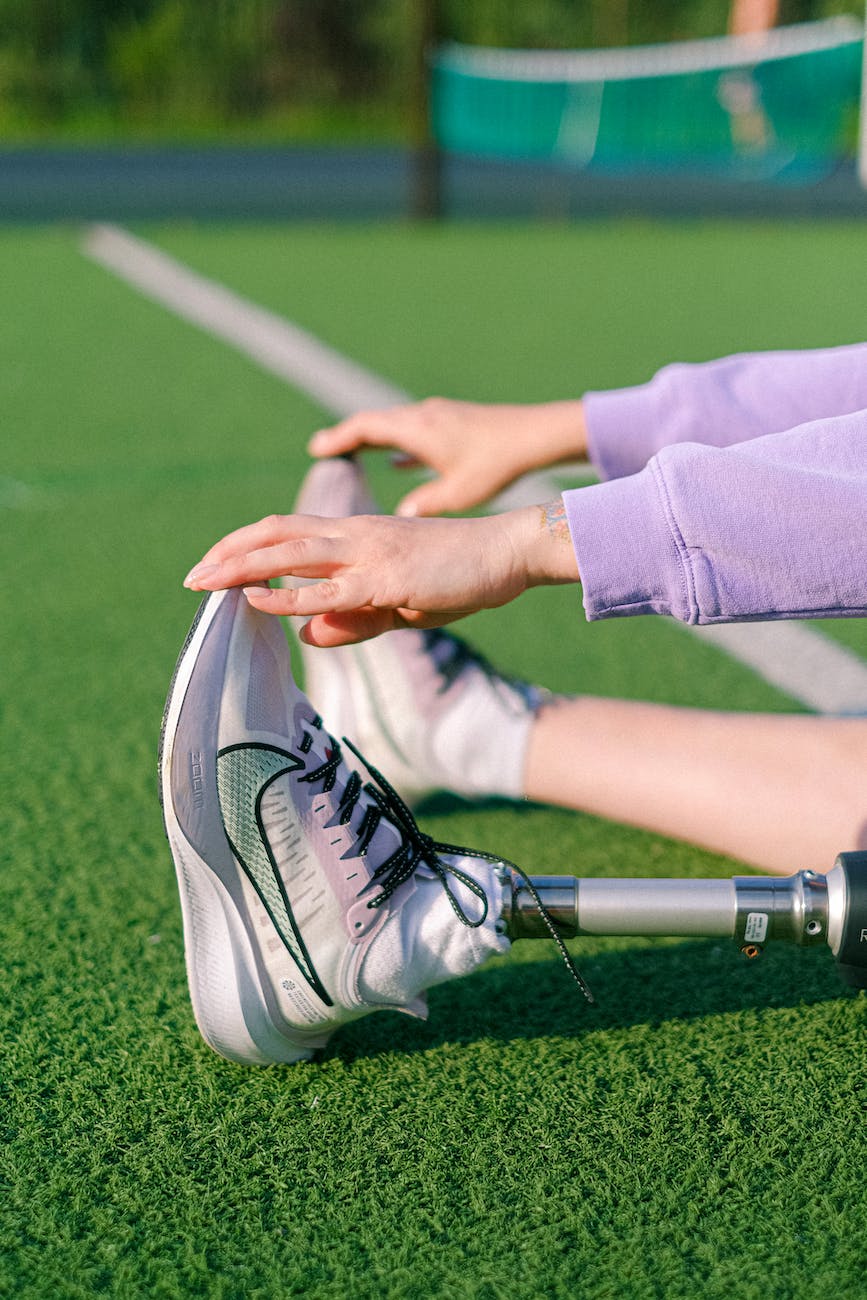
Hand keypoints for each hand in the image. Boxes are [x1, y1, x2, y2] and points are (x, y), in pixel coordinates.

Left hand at [184, 500, 579, 646]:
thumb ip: (353, 618)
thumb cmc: (458, 577)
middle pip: (274, 533)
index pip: (287, 531)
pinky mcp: (384, 577)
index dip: (246, 545)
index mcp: (356, 534)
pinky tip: (254, 600)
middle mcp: (354, 534)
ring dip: (240, 566)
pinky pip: (325, 588)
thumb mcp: (398, 605)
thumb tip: (304, 634)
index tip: (213, 566)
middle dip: (227, 554)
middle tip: (190, 576)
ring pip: (289, 552)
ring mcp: (367, 552)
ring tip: (202, 580)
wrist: (505, 553)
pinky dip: (285, 593)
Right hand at [307, 397, 587, 516]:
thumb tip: (401, 517)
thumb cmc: (496, 464)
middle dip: (347, 437)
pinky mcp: (455, 425)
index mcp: (417, 429)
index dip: (338, 439)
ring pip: (396, 427)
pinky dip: (401, 446)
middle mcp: (423, 417)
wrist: (537, 435)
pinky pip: (418, 434)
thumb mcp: (457, 493)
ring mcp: (439, 418)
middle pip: (374, 423)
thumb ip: (423, 505)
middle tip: (323, 449)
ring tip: (352, 454)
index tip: (317, 450)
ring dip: (373, 439)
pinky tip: (399, 462)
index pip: (364, 428)